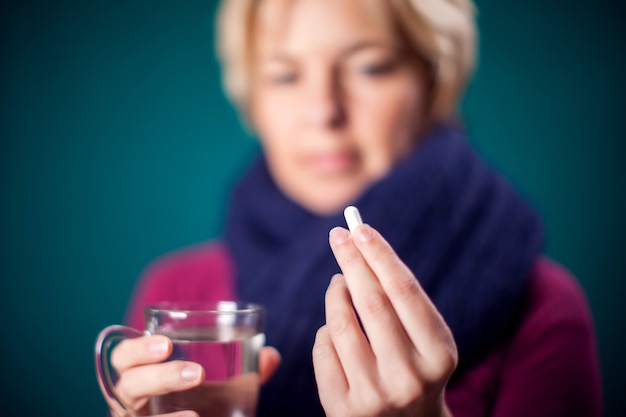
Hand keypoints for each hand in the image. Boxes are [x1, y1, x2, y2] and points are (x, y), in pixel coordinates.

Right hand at [106, 336, 280, 416]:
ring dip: (166, 414)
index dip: (138, 348)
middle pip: (128, 384)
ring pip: (132, 416)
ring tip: (196, 412)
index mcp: (143, 376)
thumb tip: (270, 356)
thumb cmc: (198, 409)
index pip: (124, 357)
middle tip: (198, 374)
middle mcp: (132, 401)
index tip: (167, 343)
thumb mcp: (221, 392)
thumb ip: (245, 374)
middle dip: (158, 376)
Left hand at [313, 224, 456, 416]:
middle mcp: (408, 377)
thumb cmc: (417, 366)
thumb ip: (401, 299)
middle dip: (351, 261)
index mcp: (439, 354)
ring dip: (335, 295)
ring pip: (339, 325)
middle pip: (370, 303)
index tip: (360, 228)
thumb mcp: (427, 337)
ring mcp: (374, 396)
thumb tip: (358, 245)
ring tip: (339, 284)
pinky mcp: (343, 409)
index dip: (379, 255)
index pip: (404, 291)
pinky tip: (335, 329)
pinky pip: (322, 350)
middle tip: (339, 236)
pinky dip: (326, 331)